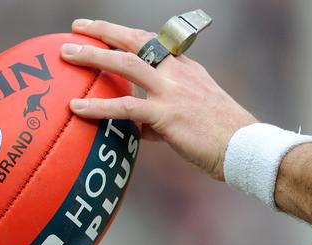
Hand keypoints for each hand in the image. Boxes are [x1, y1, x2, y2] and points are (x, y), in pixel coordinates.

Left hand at [61, 19, 256, 179]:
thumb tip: (137, 127)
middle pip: (135, 40)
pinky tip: (76, 108)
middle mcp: (177, 72)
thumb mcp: (191, 115)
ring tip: (66, 54)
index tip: (101, 29)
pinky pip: (126, 106)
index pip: (150, 42)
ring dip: (93, 56)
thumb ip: (159, 115)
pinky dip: (98, 106)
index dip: (123, 33)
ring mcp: (172, 91)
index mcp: (185, 68)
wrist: (245, 149)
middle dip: (103, 32)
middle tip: (76, 29)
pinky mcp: (167, 114)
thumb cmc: (219, 136)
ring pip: (126, 64)